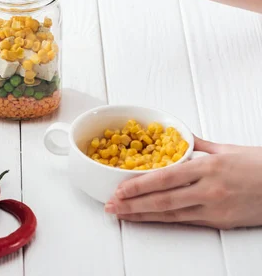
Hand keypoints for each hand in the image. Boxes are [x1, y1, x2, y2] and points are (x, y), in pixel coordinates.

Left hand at [104, 137, 261, 228]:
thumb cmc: (259, 165)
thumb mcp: (226, 149)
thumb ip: (197, 146)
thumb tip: (177, 138)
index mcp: (208, 167)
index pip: (164, 178)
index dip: (138, 186)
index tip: (119, 189)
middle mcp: (209, 189)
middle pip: (162, 200)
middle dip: (133, 204)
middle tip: (112, 206)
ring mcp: (214, 208)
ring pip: (171, 214)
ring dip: (143, 215)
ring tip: (122, 215)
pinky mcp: (220, 221)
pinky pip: (186, 221)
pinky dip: (164, 220)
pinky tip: (148, 219)